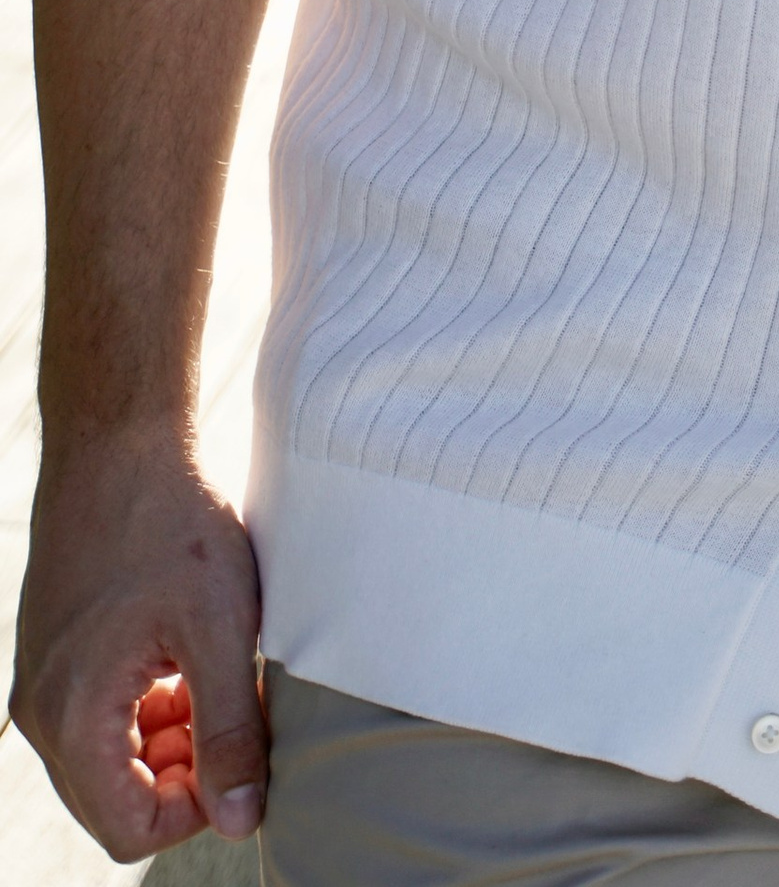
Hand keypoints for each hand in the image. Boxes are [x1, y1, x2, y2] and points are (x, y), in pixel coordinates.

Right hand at [10, 430, 266, 858]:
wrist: (120, 440)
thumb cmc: (173, 520)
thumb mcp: (222, 627)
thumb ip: (231, 730)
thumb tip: (240, 822)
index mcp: (73, 717)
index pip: (130, 830)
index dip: (197, 810)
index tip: (243, 752)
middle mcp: (41, 712)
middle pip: (114, 802)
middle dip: (182, 776)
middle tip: (234, 710)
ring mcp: (42, 683)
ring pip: (108, 762)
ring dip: (167, 742)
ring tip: (215, 678)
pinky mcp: (54, 655)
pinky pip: (97, 720)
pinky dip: (146, 710)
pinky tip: (185, 658)